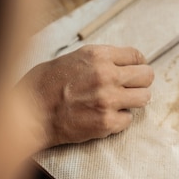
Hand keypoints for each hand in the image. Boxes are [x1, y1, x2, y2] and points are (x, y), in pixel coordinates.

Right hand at [17, 44, 153, 148]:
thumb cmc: (50, 83)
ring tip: (118, 102)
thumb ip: (104, 60)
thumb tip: (131, 63)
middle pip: (147, 76)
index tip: (135, 70)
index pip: (137, 56)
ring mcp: (108, 100)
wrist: (31, 110)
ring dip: (134, 101)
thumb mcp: (76, 59)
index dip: (138, 64)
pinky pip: (129, 119)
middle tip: (130, 88)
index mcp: (99, 56)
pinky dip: (119, 119)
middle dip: (140, 82)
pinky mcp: (107, 122)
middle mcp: (106, 75)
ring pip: (144, 98)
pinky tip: (104, 115)